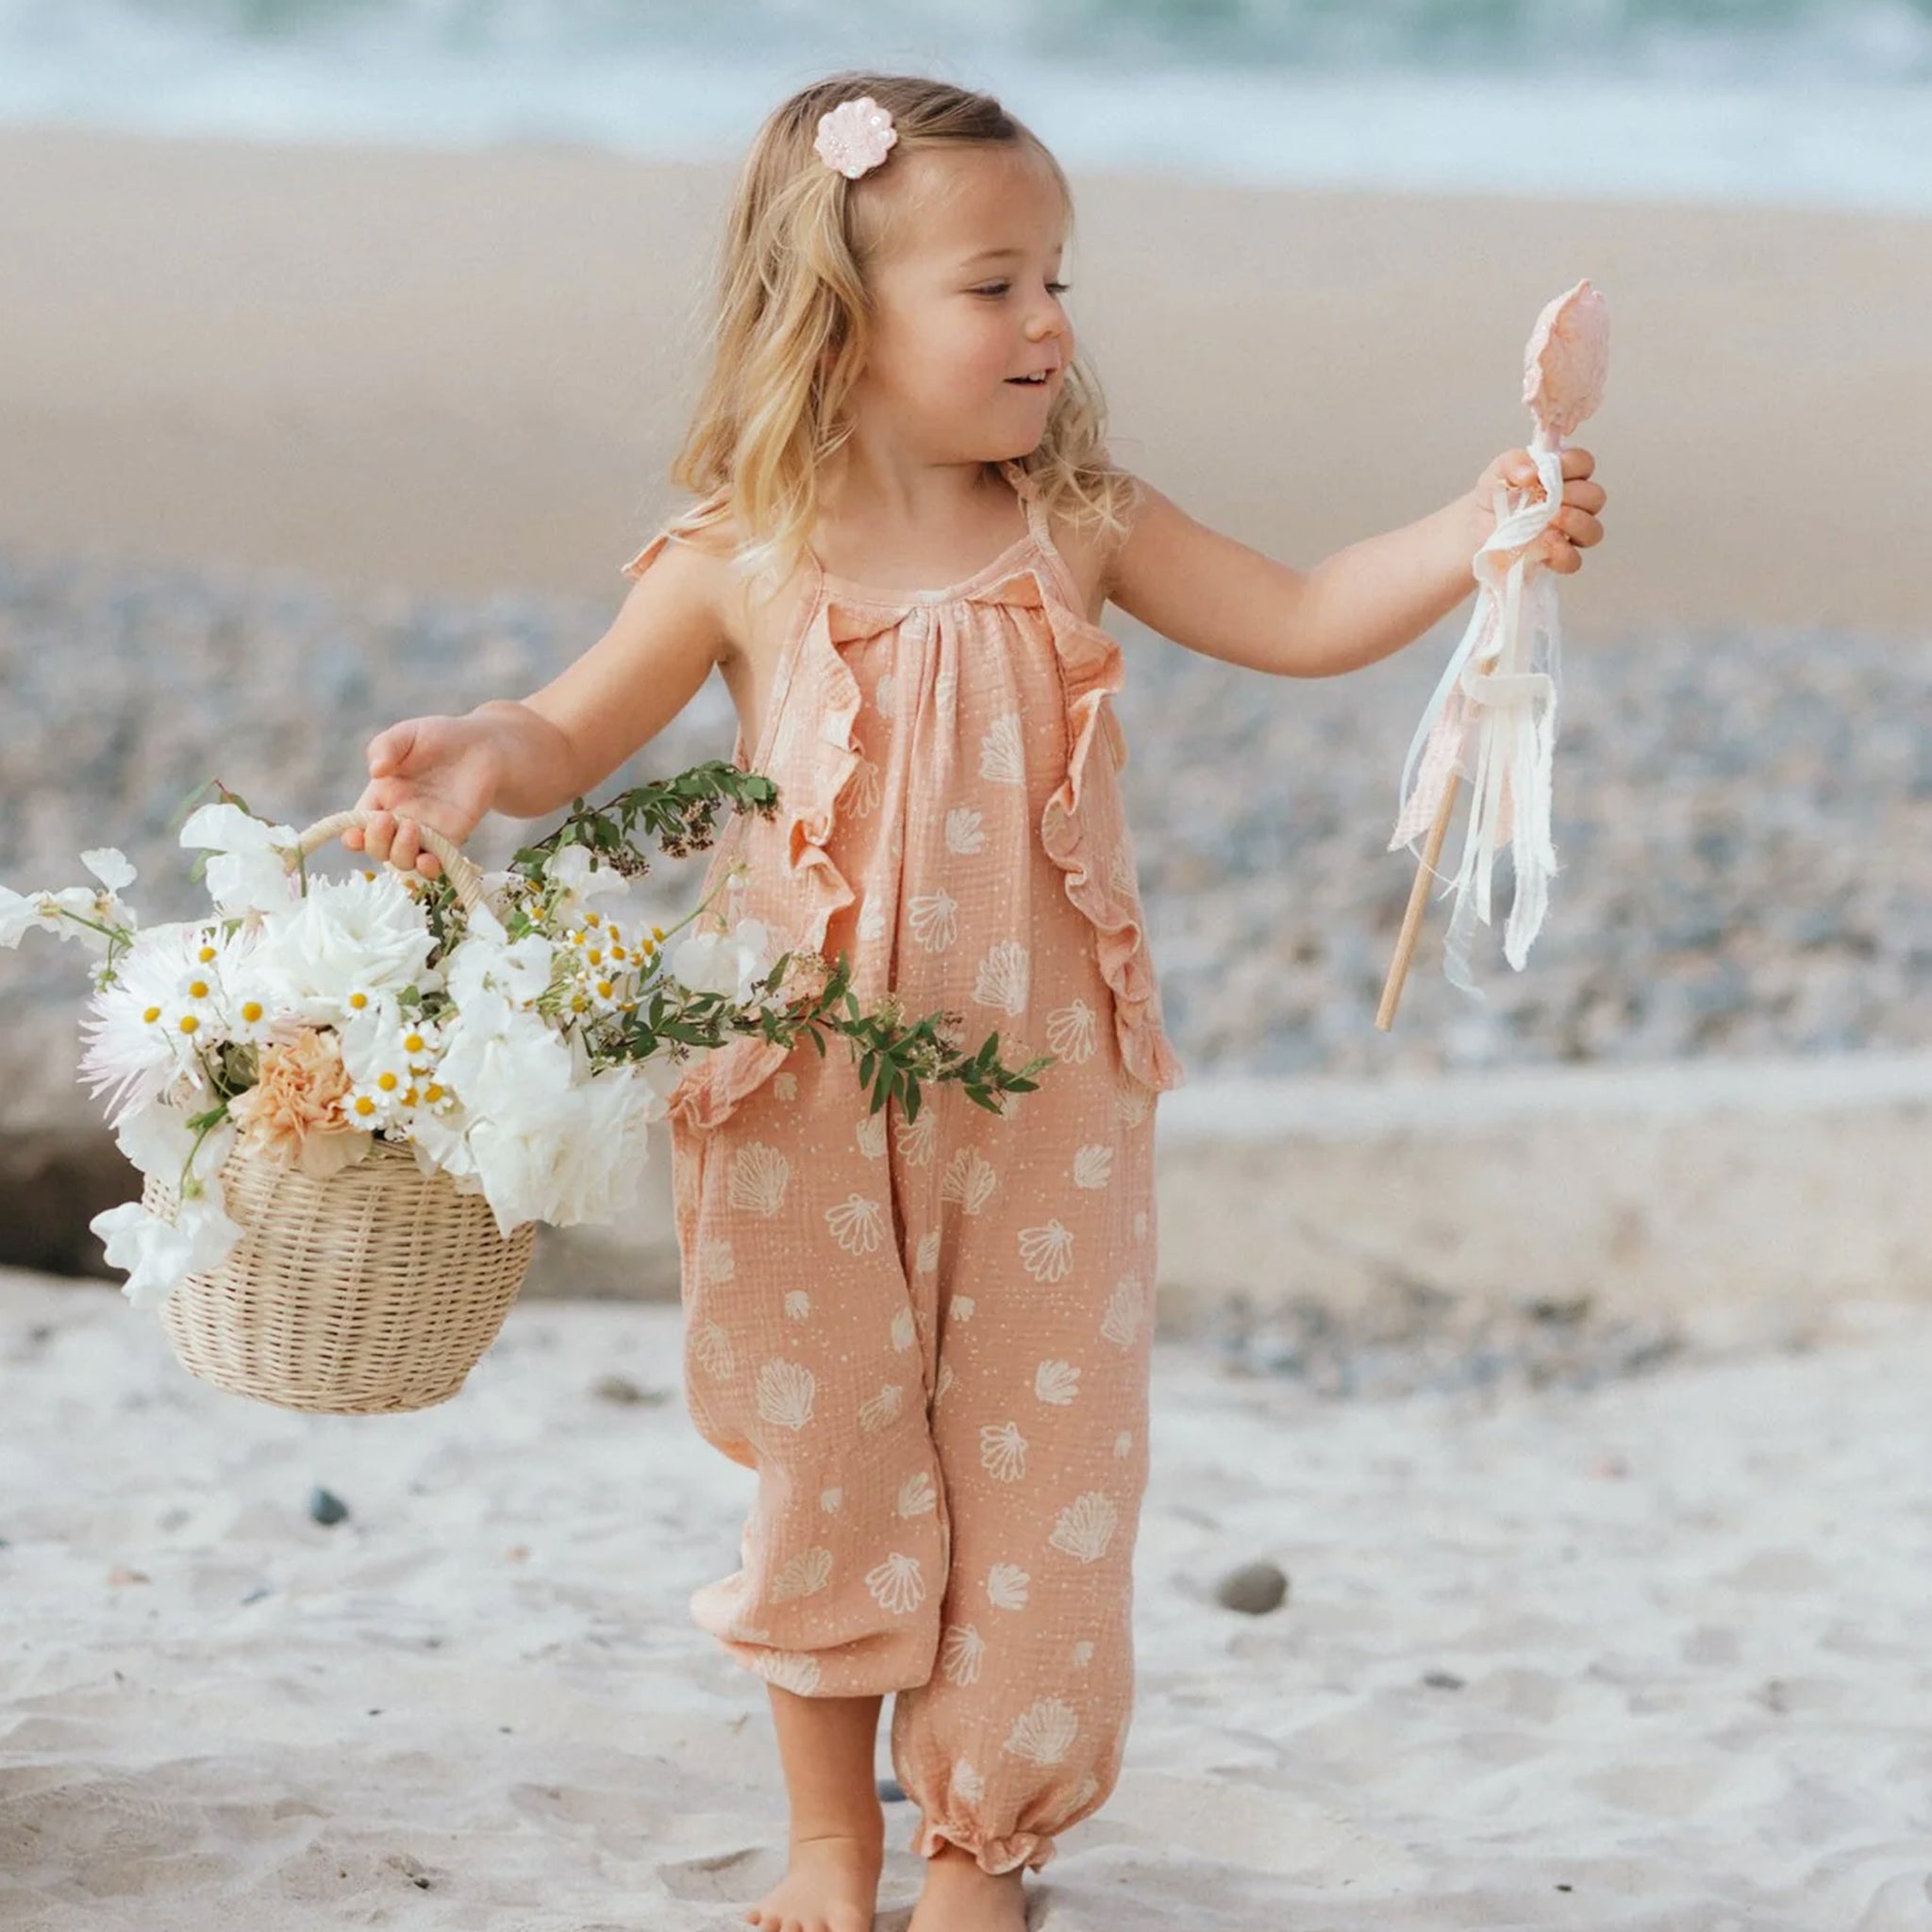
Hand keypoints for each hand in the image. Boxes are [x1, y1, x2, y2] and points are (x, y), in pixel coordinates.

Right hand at [341, 714, 504, 880]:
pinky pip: (436, 863)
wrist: (484, 746)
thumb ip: (385, 747)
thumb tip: (375, 770)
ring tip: (412, 827)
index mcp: (381, 798)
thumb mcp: (407, 735)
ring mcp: (425, 832)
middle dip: (377, 842)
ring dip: (401, 854)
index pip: (359, 826)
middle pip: (378, 848)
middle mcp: (399, 820)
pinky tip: (429, 861)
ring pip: (403, 861)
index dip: (352, 836)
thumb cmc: (440, 738)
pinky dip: (429, 869)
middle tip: (389, 820)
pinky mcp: (451, 839)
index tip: (353, 834)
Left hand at [1467, 445, 1606, 574]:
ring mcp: (1567, 534)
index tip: (1548, 470)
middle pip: (1596, 497)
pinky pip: (1573, 560)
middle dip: (1576, 494)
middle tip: (1549, 496)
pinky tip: (1543, 544)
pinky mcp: (1555, 559)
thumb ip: (1515, 463)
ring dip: (1576, 522)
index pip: (1585, 464)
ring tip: (1552, 518)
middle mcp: (1573, 504)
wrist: (1473, 529)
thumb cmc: (1495, 496)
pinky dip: (1562, 552)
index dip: (1572, 464)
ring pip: (1593, 530)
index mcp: (1564, 477)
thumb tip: (1532, 473)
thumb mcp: (1499, 471)